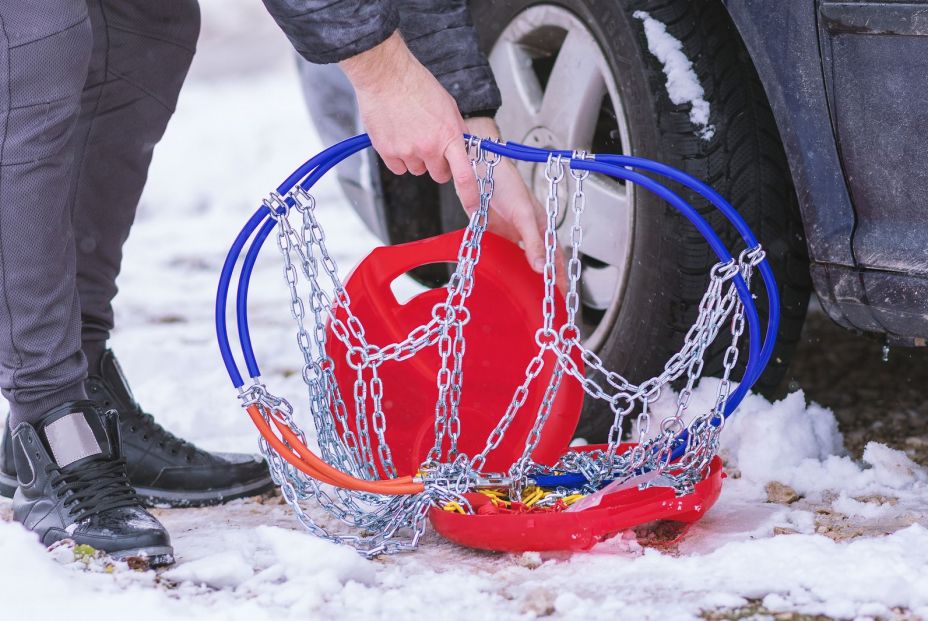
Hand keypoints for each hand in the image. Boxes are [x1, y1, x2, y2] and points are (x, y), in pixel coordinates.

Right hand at [340, 32, 478, 212]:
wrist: (386, 75)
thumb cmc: (416, 85)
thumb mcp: (448, 106)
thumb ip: (456, 132)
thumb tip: (462, 149)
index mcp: (449, 135)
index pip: (464, 176)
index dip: (471, 197)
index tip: (475, 209)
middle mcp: (429, 148)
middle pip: (439, 175)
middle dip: (439, 164)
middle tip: (431, 144)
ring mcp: (407, 152)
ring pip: (417, 170)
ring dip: (417, 158)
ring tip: (411, 132)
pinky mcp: (387, 152)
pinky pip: (398, 168)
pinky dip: (399, 157)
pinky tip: (398, 136)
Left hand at [463, 117, 566, 290]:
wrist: (478, 166)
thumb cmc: (505, 181)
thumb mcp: (523, 214)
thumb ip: (533, 242)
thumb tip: (542, 267)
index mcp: (540, 225)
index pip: (554, 257)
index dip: (559, 276)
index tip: (562, 295)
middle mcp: (525, 231)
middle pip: (538, 261)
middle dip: (544, 281)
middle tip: (546, 302)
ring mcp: (508, 233)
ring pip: (518, 260)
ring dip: (523, 276)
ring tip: (527, 295)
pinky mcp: (491, 231)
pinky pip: (498, 253)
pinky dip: (501, 266)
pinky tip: (501, 276)